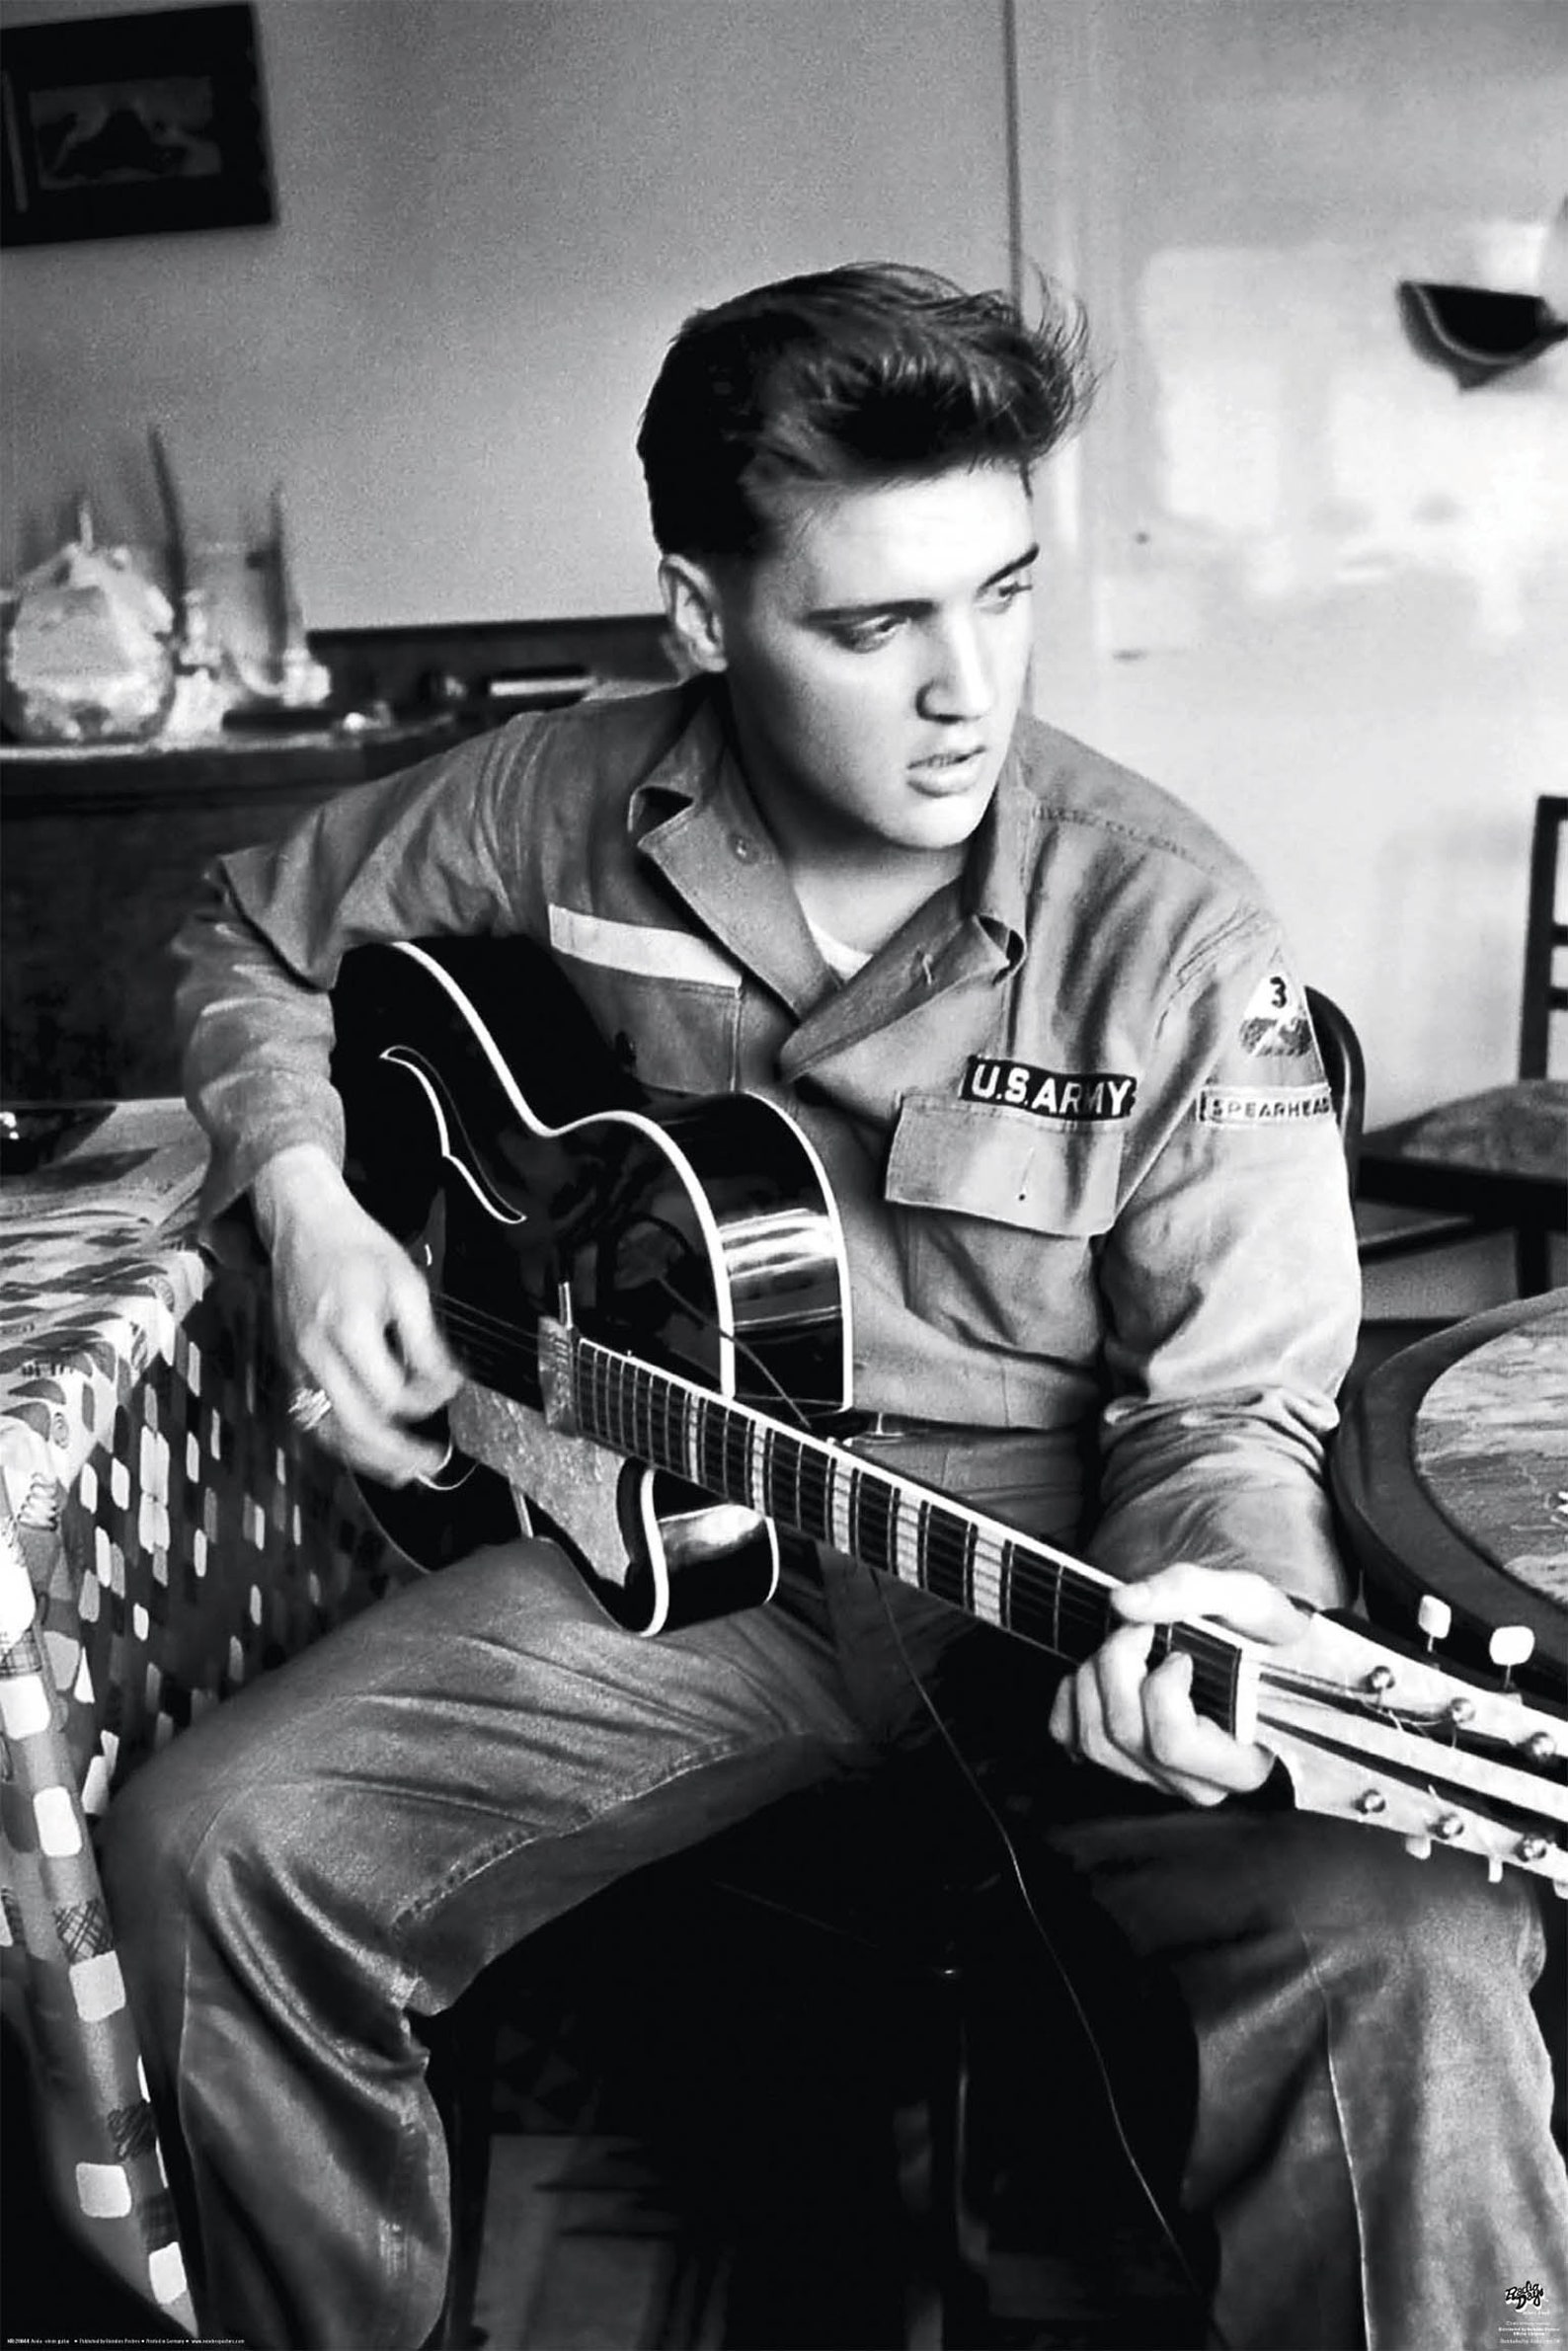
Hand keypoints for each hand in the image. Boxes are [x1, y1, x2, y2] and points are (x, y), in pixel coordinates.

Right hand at [254, 1146, 460, 1483]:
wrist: (305, 1225)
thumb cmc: (359, 1248)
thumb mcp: (408, 1284)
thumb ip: (426, 1342)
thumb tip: (447, 1385)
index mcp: (349, 1328)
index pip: (390, 1392)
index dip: (426, 1399)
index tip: (450, 1388)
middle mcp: (316, 1353)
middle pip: (355, 1424)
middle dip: (397, 1452)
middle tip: (432, 1463)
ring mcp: (297, 1362)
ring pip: (328, 1430)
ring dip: (367, 1459)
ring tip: (404, 1472)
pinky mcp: (290, 1365)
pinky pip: (313, 1415)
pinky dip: (342, 1440)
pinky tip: (369, 1448)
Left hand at [1048, 1560, 1305, 1806]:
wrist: (1258, 1653)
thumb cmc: (1263, 1635)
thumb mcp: (1248, 1599)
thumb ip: (1192, 1591)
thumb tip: (1124, 1602)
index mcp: (1242, 1762)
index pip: (1174, 1744)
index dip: (1162, 1689)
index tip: (1181, 1655)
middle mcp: (1198, 1784)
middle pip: (1125, 1733)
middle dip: (1119, 1664)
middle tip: (1142, 1630)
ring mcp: (1156, 1779)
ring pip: (1093, 1738)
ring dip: (1095, 1674)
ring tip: (1127, 1645)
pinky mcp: (1121, 1764)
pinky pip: (1069, 1737)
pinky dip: (1073, 1693)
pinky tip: (1102, 1671)